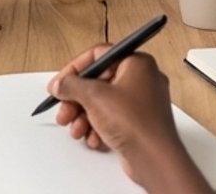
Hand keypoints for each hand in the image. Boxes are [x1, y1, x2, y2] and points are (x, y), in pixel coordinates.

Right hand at [48, 48, 207, 191]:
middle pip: (98, 82)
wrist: (154, 159)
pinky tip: (93, 137)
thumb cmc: (137, 124)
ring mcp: (141, 103)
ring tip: (77, 128)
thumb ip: (72, 85)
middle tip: (65, 110)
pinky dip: (98, 127)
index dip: (75, 69)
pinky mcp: (138, 123)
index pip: (98, 55)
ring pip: (102, 103)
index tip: (61, 82)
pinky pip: (111, 119)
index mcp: (137, 63)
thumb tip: (61, 83)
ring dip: (84, 116)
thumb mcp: (95, 97)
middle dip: (77, 99)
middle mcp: (142, 80)